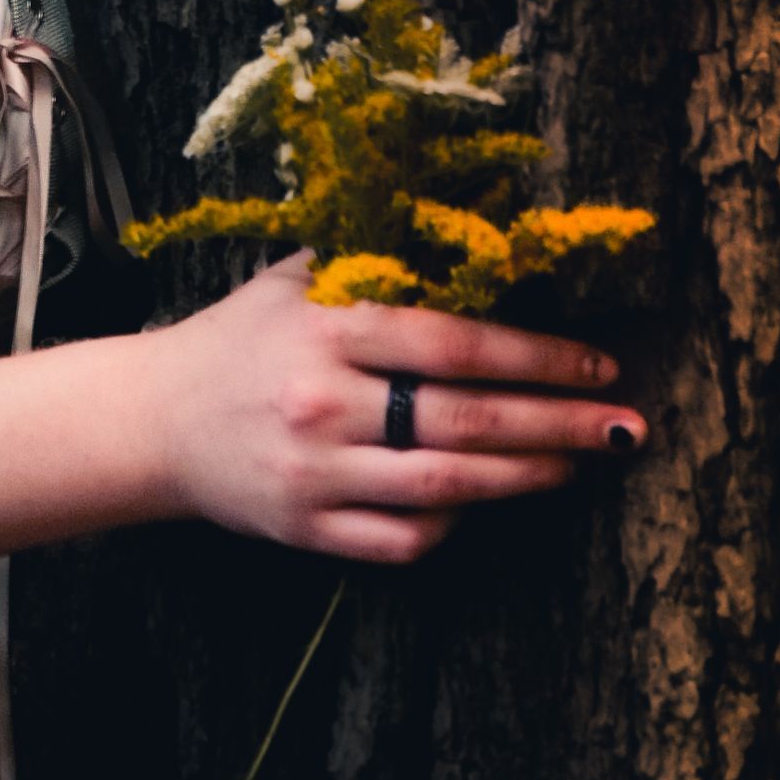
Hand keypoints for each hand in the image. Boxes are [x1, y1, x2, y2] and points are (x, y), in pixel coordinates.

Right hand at [153, 246, 648, 563]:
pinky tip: (489, 501)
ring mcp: (316, 474)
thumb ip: (374, 260)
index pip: (451, 342)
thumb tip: (476, 238)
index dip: (534, 354)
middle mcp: (323, 403)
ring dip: (526, 476)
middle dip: (559, 422)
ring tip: (579, 462)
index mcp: (324, 327)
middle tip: (625, 426)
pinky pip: (404, 541)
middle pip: (465, 418)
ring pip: (447, 487)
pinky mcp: (307, 531)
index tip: (596, 360)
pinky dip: (457, 526)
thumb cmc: (241, 336)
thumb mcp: (296, 276)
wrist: (154, 418)